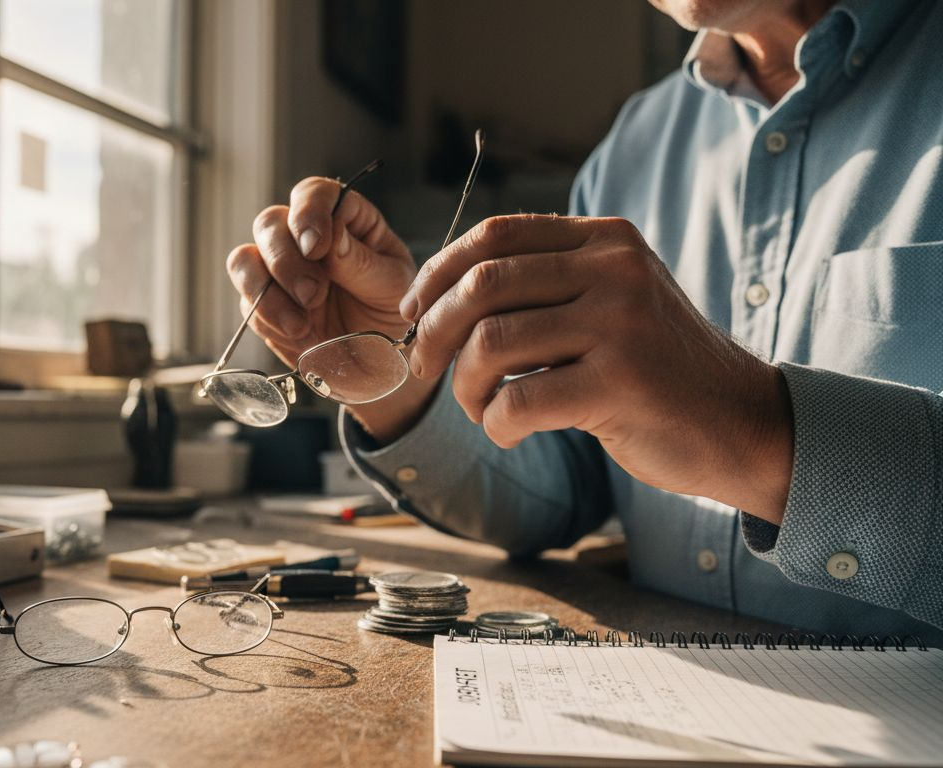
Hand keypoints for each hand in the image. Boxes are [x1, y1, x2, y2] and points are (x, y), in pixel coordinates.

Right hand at [227, 178, 438, 439]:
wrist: (376, 364)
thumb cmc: (390, 314)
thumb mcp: (392, 287)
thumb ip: (362, 262)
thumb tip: (333, 236)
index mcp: (343, 219)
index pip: (315, 194)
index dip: (308, 213)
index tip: (316, 246)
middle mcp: (303, 238)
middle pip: (270, 223)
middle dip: (286, 260)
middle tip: (313, 294)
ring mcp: (278, 270)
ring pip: (244, 259)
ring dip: (267, 292)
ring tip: (302, 324)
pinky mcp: (262, 304)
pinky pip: (247, 305)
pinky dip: (269, 321)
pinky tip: (301, 336)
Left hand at [401, 214, 793, 522]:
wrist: (740, 421)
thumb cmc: (655, 368)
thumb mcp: (612, 299)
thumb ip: (547, 281)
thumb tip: (439, 293)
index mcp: (605, 240)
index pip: (496, 234)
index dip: (438, 272)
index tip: (413, 311)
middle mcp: (613, 271)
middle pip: (482, 285)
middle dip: (434, 331)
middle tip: (425, 367)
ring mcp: (620, 325)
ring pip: (490, 343)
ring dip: (464, 385)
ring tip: (478, 406)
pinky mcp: (620, 384)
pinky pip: (519, 401)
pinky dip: (496, 423)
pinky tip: (509, 431)